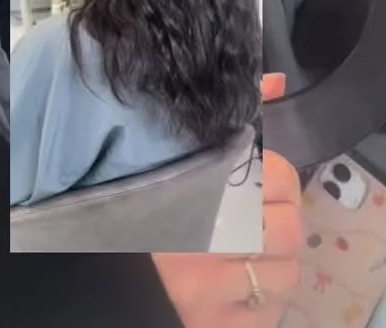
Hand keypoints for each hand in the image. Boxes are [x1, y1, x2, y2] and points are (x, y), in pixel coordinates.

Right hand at [153, 74, 303, 327]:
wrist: (95, 261)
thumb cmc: (136, 199)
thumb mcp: (177, 154)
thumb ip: (227, 120)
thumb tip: (274, 82)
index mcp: (198, 192)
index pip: (275, 178)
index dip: (273, 177)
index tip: (254, 179)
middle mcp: (208, 247)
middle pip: (290, 229)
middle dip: (279, 220)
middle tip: (253, 217)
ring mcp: (214, 296)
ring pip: (286, 275)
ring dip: (273, 262)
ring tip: (242, 252)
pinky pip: (270, 315)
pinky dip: (262, 299)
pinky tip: (234, 283)